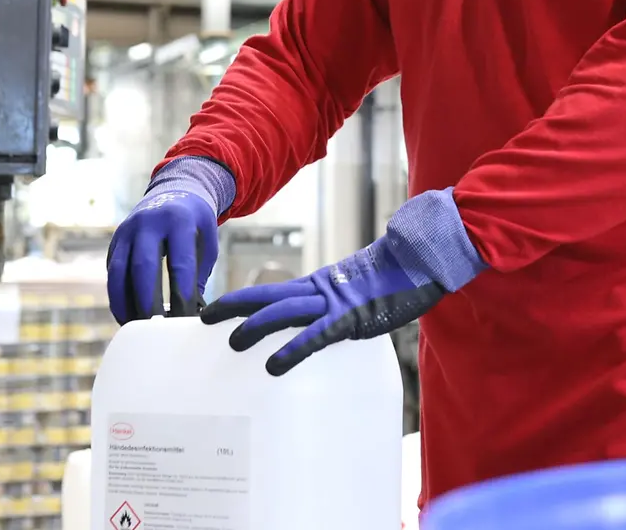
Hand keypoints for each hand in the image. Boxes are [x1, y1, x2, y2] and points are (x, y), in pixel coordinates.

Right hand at [107, 156, 233, 323]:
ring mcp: (127, 230)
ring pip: (119, 271)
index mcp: (178, 220)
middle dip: (147, 301)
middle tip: (156, 329)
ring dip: (124, 302)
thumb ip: (199, 272)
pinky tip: (127, 315)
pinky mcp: (115, 240)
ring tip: (135, 328)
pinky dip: (117, 295)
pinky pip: (112, 272)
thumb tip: (191, 312)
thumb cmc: (196, 223)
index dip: (181, 293)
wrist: (174, 190)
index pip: (179, 262)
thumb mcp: (207, 240)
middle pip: (143, 267)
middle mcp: (148, 223)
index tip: (186, 319)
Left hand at [202, 188, 485, 374]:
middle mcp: (320, 291)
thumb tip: (324, 322)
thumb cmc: (396, 281)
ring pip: (285, 313)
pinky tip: (274, 365)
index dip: (242, 299)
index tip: (214, 309)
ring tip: (232, 343)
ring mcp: (335, 303)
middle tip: (203, 317)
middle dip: (233, 306)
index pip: (272, 293)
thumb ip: (338, 306)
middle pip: (267, 297)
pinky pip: (317, 336)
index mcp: (319, 285)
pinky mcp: (352, 318)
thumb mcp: (359, 295)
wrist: (423, 261)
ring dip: (255, 327)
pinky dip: (293, 350)